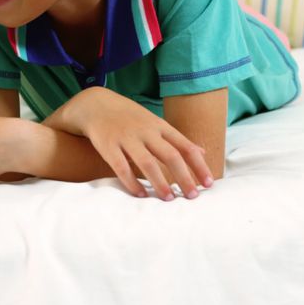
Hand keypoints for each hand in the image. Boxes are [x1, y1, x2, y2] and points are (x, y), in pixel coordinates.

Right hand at [70, 88, 211, 199]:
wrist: (95, 105)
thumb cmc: (129, 118)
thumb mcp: (155, 122)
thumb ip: (176, 138)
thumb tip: (201, 152)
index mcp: (159, 126)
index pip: (185, 146)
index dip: (199, 166)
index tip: (209, 184)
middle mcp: (145, 131)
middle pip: (170, 156)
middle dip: (184, 178)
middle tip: (192, 197)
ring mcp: (126, 138)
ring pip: (147, 163)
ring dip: (160, 183)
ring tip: (169, 199)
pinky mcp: (107, 146)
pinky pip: (121, 168)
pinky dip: (132, 183)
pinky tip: (140, 195)